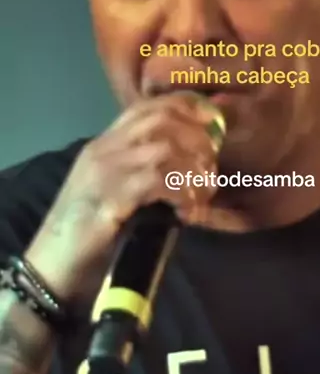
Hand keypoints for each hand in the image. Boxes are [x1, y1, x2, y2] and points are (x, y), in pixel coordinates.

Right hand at [25, 92, 223, 305]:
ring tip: (201, 194)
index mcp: (105, 145)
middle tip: (210, 168)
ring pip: (163, 147)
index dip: (186, 108)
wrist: (52, 268)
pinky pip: (157, 181)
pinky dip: (181, 193)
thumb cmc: (88, 235)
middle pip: (161, 119)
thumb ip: (144, 174)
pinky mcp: (109, 198)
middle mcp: (103, 150)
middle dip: (196, 138)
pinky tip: (186, 212)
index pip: (148, 106)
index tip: (212, 122)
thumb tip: (193, 167)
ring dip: (192, 169)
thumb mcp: (117, 193)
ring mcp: (104, 172)